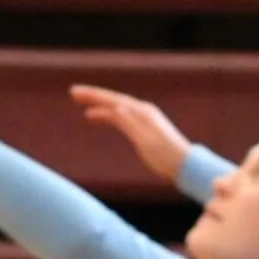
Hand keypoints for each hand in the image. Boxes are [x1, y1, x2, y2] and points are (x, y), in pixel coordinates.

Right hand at [69, 85, 191, 182]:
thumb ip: (131, 123)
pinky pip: (121, 118)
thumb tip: (117, 107)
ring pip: (117, 108)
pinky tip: (99, 118)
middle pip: (113, 100)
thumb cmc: (166, 155)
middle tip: (74, 93)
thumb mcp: (146, 140)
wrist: (185, 166)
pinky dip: (108, 116)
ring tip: (83, 105)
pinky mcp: (144, 129)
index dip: (93, 95)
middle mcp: (143, 111)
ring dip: (99, 105)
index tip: (75, 92)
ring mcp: (144, 119)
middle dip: (94, 96)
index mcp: (142, 112)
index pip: (113, 100)